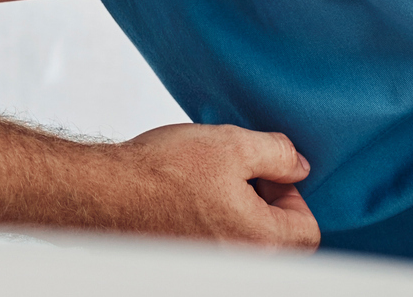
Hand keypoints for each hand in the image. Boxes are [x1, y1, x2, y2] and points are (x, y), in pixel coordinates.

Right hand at [103, 123, 318, 249]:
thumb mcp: (231, 144)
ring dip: (236, 213)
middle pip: (278, 240)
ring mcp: (211, 268)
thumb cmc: (162, 171)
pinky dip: (212, 224)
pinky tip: (187, 199)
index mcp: (260, 241)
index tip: (264, 175)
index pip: (308, 229)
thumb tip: (299, 166)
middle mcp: (240, 263)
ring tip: (206, 184)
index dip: (292, 195)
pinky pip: (218, 247)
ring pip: (245, 242)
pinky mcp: (186, 264)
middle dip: (264, 205)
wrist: (104, 192)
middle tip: (235, 175)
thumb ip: (277, 153)